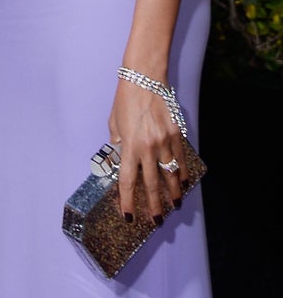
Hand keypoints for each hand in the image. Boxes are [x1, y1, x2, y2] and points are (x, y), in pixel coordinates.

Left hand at [109, 79, 186, 223]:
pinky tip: (183, 182)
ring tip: (174, 205)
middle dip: (154, 206)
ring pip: (170, 175)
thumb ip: (117, 142)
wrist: (144, 77)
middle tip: (156, 220)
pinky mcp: (176, 133)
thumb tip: (120, 157)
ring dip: (172, 193)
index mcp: (129, 145)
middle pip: (152, 184)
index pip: (128, 181)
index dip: (127, 202)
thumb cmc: (125, 98)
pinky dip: (182, 172)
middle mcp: (148, 147)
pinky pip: (180, 158)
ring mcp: (164, 141)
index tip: (129, 216)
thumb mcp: (114, 121)